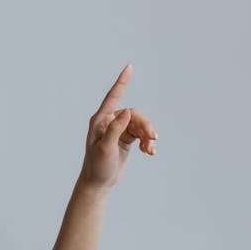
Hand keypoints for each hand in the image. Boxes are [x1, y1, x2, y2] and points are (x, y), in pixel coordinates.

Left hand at [78, 63, 156, 189]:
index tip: (129, 67)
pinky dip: (147, 142)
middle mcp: (110, 122)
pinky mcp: (126, 138)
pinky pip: (141, 134)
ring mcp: (118, 129)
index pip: (113, 96)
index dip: (122, 81)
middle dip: (145, 125)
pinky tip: (149, 152)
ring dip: (148, 136)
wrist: (98, 183)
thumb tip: (127, 110)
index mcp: (101, 120)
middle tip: (153, 139)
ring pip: (140, 125)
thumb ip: (116, 129)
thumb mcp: (105, 148)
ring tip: (151, 150)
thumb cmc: (97, 165)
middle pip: (134, 115)